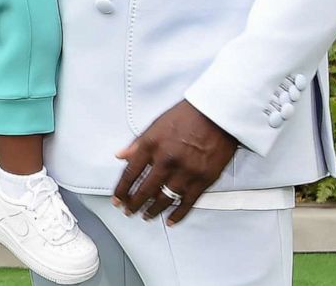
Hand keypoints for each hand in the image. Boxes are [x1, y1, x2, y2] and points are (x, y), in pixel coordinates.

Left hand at [113, 100, 238, 224]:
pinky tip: (169, 220)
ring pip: (164, 199)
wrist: (218, 115)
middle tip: (128, 211)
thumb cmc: (186, 116)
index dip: (121, 189)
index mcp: (152, 145)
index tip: (117, 199)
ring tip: (145, 216)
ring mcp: (186, 172)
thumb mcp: (156, 125)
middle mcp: (167, 160)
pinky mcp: (204, 180)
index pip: (130, 173)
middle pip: (145, 189)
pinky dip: (178, 214)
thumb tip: (120, 156)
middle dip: (134, 204)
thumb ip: (137, 143)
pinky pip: (187, 203)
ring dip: (152, 211)